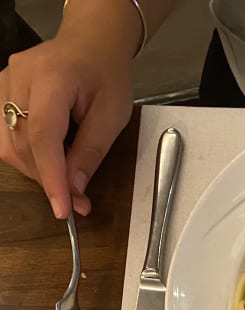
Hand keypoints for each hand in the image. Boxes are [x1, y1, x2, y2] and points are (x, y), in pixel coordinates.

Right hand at [0, 37, 132, 217]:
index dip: (51, 177)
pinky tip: (49, 162)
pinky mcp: (2, 90)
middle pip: (22, 143)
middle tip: (76, 202)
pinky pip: (5, 134)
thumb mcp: (112, 116)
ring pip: (8, 143)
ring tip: (64, 181)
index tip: (62, 209)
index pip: (43, 136)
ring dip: (35, 170)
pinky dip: (26, 155)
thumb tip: (74, 190)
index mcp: (52, 78)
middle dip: (48, 179)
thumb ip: (91, 153)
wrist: (91, 43)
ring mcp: (5, 81)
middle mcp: (20, 77)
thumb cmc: (106, 75)